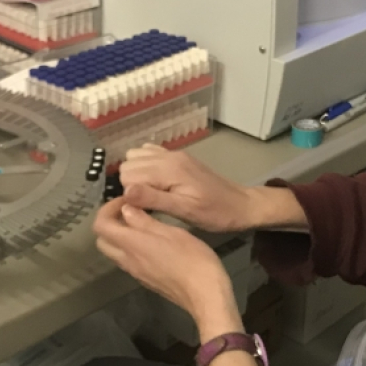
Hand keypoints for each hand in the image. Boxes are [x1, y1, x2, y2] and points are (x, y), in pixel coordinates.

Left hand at [94, 198, 241, 330]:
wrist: (205, 295)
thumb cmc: (193, 259)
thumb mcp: (172, 233)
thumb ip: (145, 222)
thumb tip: (125, 210)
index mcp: (132, 245)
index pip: (101, 226)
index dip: (107, 209)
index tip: (125, 201)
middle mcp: (128, 261)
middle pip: (103, 241)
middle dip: (110, 223)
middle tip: (130, 212)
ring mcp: (136, 273)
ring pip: (115, 252)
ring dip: (121, 236)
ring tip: (143, 224)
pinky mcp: (146, 280)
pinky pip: (129, 262)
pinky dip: (131, 248)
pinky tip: (152, 243)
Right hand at [118, 145, 262, 232]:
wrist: (240, 204)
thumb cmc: (214, 213)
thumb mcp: (185, 211)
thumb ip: (154, 199)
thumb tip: (126, 191)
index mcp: (169, 169)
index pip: (127, 174)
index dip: (129, 194)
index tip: (141, 209)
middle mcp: (168, 156)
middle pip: (128, 164)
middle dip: (130, 185)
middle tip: (146, 204)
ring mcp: (173, 154)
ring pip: (135, 157)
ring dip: (136, 175)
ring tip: (150, 195)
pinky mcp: (177, 157)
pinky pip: (149, 153)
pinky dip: (145, 166)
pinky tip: (155, 184)